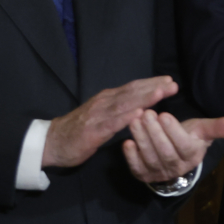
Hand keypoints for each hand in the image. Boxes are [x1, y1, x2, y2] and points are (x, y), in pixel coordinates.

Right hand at [42, 76, 176, 168]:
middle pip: (132, 92)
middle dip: (153, 87)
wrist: (50, 142)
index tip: (170, 80)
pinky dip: (126, 117)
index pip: (133, 88)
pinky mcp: (92, 131)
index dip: (151, 83)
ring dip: (144, 98)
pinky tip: (139, 114)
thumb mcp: (102, 114)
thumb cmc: (79, 129)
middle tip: (173, 84)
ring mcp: (97, 116)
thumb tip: (142, 102)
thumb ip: (119, 107)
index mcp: (107, 98)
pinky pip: (111, 123)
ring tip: (161, 92)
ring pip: (124, 104)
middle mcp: (104, 103)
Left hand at [122, 111, 223, 183]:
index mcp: (192, 155)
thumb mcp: (204, 130)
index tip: (164, 114)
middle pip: (164, 151)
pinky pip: (135, 167)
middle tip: (145, 114)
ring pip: (149, 157)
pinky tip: (127, 142)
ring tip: (135, 120)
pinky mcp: (142, 175)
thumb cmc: (190, 138)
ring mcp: (158, 174)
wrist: (175, 157)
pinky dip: (130, 156)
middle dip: (153, 132)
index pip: (183, 145)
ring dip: (141, 139)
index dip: (173, 131)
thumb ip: (220, 127)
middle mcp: (176, 168)